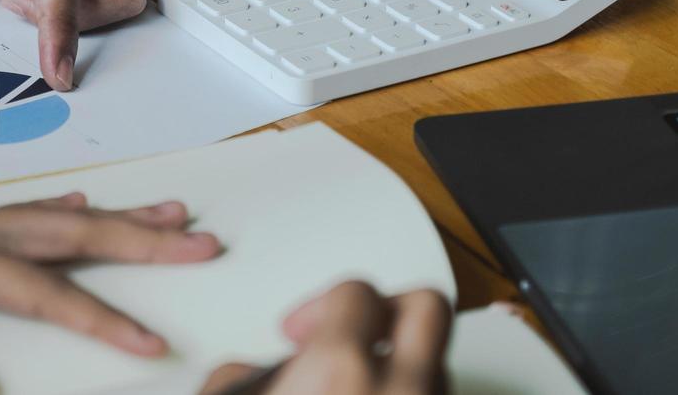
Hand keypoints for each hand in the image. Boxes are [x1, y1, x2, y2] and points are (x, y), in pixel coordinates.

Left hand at [0, 161, 220, 394]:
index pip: (36, 290)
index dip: (97, 317)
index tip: (152, 341)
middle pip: (63, 230)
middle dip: (137, 239)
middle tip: (203, 238)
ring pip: (47, 214)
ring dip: (112, 216)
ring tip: (170, 211)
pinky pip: (15, 212)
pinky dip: (60, 210)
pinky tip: (77, 204)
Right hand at [199, 281, 451, 394]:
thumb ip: (237, 378)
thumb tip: (242, 374)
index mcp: (341, 372)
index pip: (357, 292)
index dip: (321, 302)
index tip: (299, 330)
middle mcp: (402, 391)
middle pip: (426, 306)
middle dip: (388, 309)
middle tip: (355, 330)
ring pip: (439, 362)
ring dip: (404, 363)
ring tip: (363, 381)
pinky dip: (414, 393)